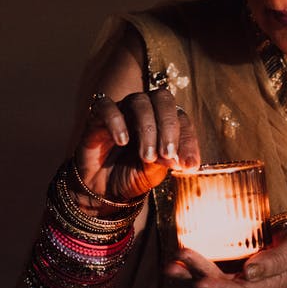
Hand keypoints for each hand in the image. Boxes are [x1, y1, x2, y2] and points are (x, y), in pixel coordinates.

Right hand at [74, 88, 199, 213]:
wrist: (102, 189)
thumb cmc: (132, 176)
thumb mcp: (154, 173)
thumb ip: (167, 162)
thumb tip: (185, 161)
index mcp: (165, 121)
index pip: (182, 120)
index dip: (188, 141)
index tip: (189, 165)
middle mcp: (146, 110)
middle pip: (163, 99)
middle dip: (169, 126)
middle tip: (168, 153)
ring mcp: (122, 110)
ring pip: (139, 102)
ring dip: (147, 129)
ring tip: (147, 156)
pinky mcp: (97, 116)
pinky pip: (107, 106)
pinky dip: (116, 121)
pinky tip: (122, 141)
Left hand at [165, 224, 286, 287]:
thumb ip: (275, 262)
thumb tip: (250, 271)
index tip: (201, 283)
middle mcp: (248, 287)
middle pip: (219, 284)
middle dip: (197, 272)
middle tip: (179, 257)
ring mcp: (239, 277)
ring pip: (211, 277)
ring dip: (190, 271)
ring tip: (172, 262)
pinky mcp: (234, 266)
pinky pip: (212, 266)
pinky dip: (196, 261)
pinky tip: (182, 253)